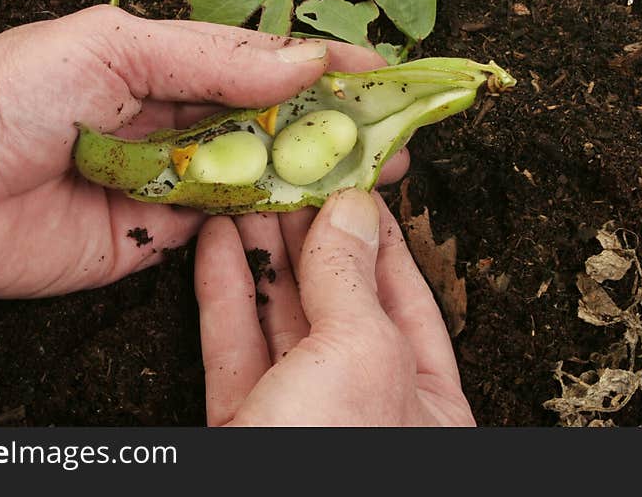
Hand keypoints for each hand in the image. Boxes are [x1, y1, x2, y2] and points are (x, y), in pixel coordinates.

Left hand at [0, 5, 393, 304]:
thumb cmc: (12, 96)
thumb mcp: (115, 49)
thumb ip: (211, 60)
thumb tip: (299, 65)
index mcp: (161, 64)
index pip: (259, 63)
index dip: (320, 67)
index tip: (379, 73)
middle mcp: (171, 121)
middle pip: (268, 123)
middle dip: (330, 127)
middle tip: (390, 135)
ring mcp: (167, 180)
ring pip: (256, 176)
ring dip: (311, 175)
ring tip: (371, 175)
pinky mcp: (156, 236)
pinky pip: (224, 226)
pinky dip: (267, 220)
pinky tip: (311, 215)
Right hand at [194, 188, 474, 425]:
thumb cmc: (339, 460)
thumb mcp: (358, 358)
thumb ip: (350, 279)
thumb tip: (353, 208)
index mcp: (425, 399)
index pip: (404, 295)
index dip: (376, 235)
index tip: (351, 185)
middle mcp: (365, 405)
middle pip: (336, 300)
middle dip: (309, 236)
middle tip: (286, 181)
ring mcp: (301, 417)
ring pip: (279, 318)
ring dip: (260, 255)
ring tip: (246, 198)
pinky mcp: (245, 426)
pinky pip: (234, 347)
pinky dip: (223, 293)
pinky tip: (217, 249)